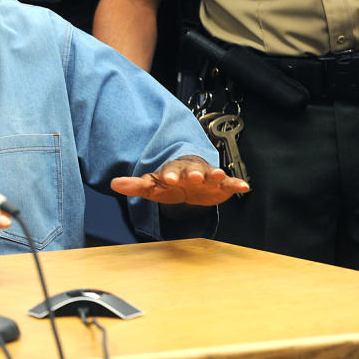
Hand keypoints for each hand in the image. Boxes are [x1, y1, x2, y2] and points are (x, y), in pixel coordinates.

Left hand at [110, 156, 248, 205]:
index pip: (169, 172)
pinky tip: (243, 187)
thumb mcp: (151, 185)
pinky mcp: (220, 185)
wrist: (188, 181)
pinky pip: (229, 184)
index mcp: (172, 171)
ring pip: (211, 174)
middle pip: (192, 171)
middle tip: (194, 177)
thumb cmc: (169, 182)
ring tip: (220, 175)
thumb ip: (135, 185)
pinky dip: (236, 184)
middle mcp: (190, 172)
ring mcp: (206, 177)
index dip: (168, 175)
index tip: (166, 179)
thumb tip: (114, 184)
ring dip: (215, 175)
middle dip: (193, 173)